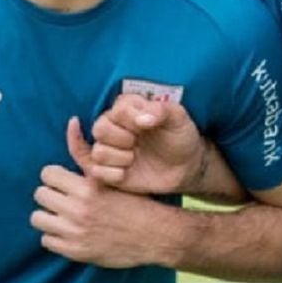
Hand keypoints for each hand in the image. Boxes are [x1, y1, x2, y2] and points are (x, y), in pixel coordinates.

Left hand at [31, 164, 176, 267]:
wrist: (155, 235)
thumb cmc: (135, 201)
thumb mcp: (113, 176)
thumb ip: (87, 153)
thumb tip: (71, 121)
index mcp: (89, 187)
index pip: (48, 174)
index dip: (56, 176)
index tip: (65, 181)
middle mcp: (79, 209)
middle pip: (40, 194)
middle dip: (51, 195)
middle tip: (64, 198)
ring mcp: (75, 232)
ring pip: (38, 217)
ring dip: (49, 215)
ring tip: (63, 215)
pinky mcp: (74, 251)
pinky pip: (46, 240)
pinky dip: (55, 236)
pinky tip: (69, 231)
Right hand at [66, 95, 207, 194]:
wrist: (186, 166)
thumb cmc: (180, 136)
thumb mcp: (178, 118)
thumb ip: (162, 110)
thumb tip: (143, 119)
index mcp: (129, 108)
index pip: (117, 110)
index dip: (130, 119)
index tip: (147, 126)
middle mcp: (115, 126)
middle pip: (99, 129)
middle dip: (120, 139)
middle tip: (137, 143)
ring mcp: (111, 149)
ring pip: (98, 151)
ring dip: (118, 158)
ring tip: (134, 158)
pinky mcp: (109, 170)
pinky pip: (95, 171)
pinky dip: (110, 174)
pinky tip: (126, 173)